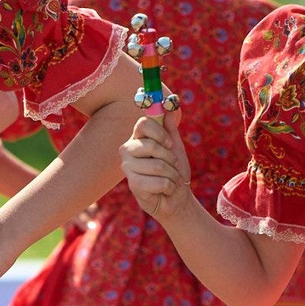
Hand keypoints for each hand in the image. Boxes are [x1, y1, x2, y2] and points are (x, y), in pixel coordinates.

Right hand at [120, 96, 190, 219]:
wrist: (176, 197)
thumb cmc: (174, 171)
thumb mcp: (175, 147)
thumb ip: (170, 129)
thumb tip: (169, 108)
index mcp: (137, 138)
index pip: (143, 123)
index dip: (159, 132)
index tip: (169, 143)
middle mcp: (128, 151)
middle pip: (150, 145)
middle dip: (169, 158)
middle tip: (172, 166)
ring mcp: (128, 168)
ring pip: (158, 165)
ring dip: (172, 174)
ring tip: (170, 179)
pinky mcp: (133, 185)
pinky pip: (160, 181)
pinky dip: (170, 186)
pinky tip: (165, 190)